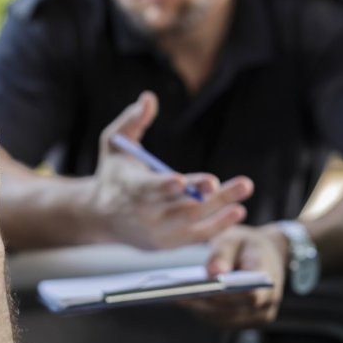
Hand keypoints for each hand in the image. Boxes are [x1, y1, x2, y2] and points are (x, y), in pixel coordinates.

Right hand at [90, 91, 251, 249]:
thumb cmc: (112, 174)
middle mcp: (145, 213)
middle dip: (210, 197)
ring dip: (220, 213)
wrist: (100, 217)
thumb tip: (148, 98)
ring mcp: (157, 232)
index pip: (150, 189)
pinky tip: (236, 214)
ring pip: (193, 223)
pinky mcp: (167, 244)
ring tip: (242, 203)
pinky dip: (216, 227)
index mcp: (131, 187)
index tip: (182, 181)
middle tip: (238, 184)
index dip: (165, 186)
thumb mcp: (113, 144)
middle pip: (182, 207)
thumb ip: (132, 121)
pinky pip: (194, 238)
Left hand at [182, 224, 287, 326]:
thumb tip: (211, 274)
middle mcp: (267, 303)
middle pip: (231, 309)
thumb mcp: (235, 238)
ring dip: (199, 309)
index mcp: (268, 277)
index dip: (224, 294)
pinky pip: (221, 320)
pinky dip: (202, 311)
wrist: (266, 254)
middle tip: (175, 293)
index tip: (199, 288)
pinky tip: (182, 300)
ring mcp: (257, 316)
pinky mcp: (244, 321)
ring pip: (223, 318)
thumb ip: (223, 254)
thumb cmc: (248, 243)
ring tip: (173, 296)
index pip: (249, 293)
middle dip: (203, 302)